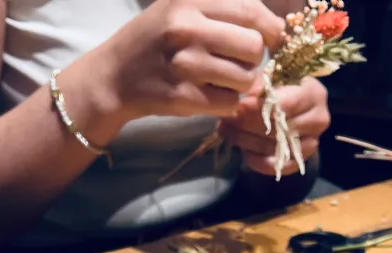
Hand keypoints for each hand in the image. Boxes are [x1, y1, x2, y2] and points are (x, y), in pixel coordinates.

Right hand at [96, 0, 284, 119]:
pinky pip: (230, 103)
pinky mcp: (184, 97)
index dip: (271, 29)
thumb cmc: (155, 39)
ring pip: (247, 78)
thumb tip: (277, 26)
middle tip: (238, 62)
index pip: (253, 11)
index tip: (270, 38)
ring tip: (221, 79)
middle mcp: (186, 28)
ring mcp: (184, 64)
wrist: (113, 77)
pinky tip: (209, 94)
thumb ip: (223, 7)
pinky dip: (226, 103)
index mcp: (189, 0)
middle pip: (254, 47)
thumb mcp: (180, 6)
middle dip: (253, 59)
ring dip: (242, 83)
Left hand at [217, 77, 329, 175]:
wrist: (300, 107)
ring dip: (244, 140)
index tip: (238, 106)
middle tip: (225, 119)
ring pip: (272, 146)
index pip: (284, 105)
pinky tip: (243, 151)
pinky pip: (275, 165)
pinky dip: (256, 161)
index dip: (258, 107)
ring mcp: (311, 143)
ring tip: (226, 131)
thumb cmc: (285, 86)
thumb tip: (248, 95)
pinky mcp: (300, 160)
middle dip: (246, 123)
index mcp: (314, 94)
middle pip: (277, 127)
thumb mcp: (276, 77)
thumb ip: (262, 83)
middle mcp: (318, 120)